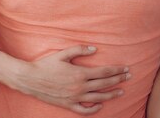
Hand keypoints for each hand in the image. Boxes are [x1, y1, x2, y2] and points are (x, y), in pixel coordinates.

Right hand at [14, 45, 130, 114]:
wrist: (30, 79)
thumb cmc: (45, 65)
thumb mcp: (61, 54)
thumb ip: (78, 50)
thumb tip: (94, 49)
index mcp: (80, 73)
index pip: (104, 72)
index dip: (116, 70)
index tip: (125, 68)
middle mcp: (80, 87)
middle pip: (105, 84)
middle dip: (118, 80)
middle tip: (129, 77)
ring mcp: (75, 97)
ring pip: (99, 97)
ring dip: (112, 94)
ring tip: (121, 91)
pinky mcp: (69, 105)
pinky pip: (85, 110)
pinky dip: (95, 109)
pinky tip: (100, 104)